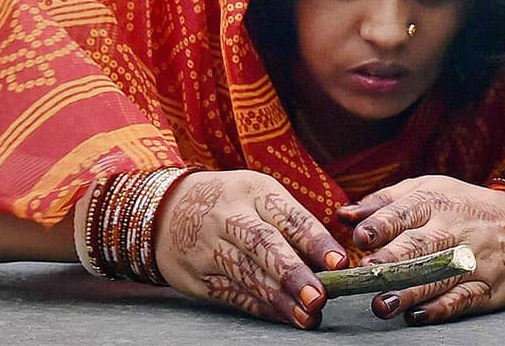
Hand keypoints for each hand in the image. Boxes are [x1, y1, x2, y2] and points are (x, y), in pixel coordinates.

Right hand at [154, 170, 347, 328]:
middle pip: (263, 245)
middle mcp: (228, 215)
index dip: (315, 240)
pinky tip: (282, 316)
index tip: (339, 262)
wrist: (165, 208)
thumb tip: (332, 261)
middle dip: (293, 273)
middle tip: (320, 297)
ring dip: (280, 299)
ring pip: (247, 274)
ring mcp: (208, 246)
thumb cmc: (231, 201)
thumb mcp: (257, 193)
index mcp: (252, 189)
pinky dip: (260, 307)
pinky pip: (232, 294)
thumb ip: (291, 222)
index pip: (287, 215)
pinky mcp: (196, 275)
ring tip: (307, 315)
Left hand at [336, 175, 504, 324]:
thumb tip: (342, 215)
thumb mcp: (426, 190)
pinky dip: (441, 308)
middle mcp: (454, 229)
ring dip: (409, 291)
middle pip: (421, 245)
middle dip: (393, 260)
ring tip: (381, 304)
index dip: (382, 224)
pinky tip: (418, 316)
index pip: (406, 211)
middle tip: (366, 274)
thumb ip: (383, 202)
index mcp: (435, 202)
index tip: (360, 237)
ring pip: (438, 276)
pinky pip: (463, 299)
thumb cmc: (461, 205)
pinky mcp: (487, 286)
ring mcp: (473, 259)